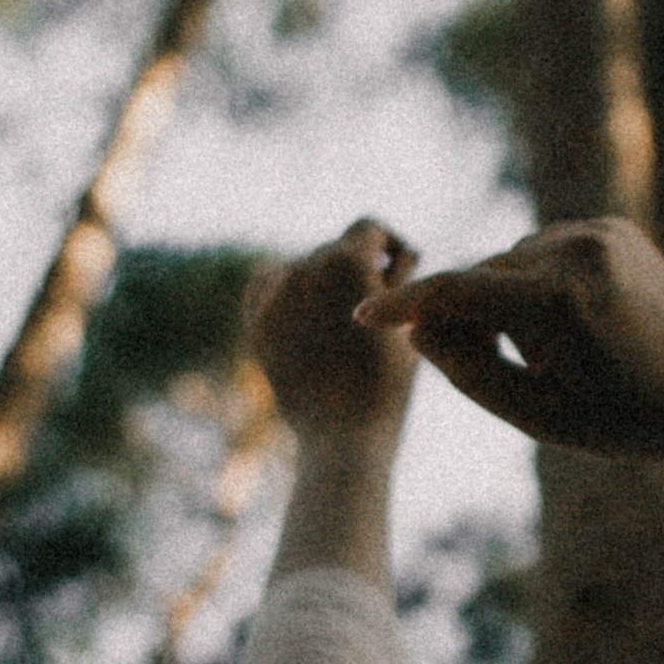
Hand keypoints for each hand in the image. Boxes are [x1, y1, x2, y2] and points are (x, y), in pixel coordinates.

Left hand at [245, 218, 419, 439]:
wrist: (343, 435)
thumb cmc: (389, 381)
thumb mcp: (407, 319)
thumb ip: (398, 275)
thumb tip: (395, 251)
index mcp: (347, 259)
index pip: (369, 227)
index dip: (390, 243)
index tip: (399, 266)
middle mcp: (305, 266)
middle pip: (336, 248)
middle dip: (359, 268)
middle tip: (377, 303)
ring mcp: (275, 294)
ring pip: (304, 266)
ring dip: (325, 281)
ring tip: (344, 316)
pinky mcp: (257, 321)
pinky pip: (270, 285)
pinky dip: (288, 290)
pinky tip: (310, 313)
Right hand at [358, 218, 663, 464]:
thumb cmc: (617, 420)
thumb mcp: (534, 414)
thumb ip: (468, 371)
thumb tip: (418, 330)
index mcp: (556, 301)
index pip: (456, 292)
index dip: (404, 306)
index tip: (363, 315)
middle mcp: (577, 251)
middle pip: (483, 277)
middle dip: (477, 319)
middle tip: (514, 369)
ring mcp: (600, 232)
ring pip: (511, 262)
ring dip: (512, 301)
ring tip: (557, 351)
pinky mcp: (613, 226)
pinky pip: (545, 250)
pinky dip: (542, 282)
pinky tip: (575, 322)